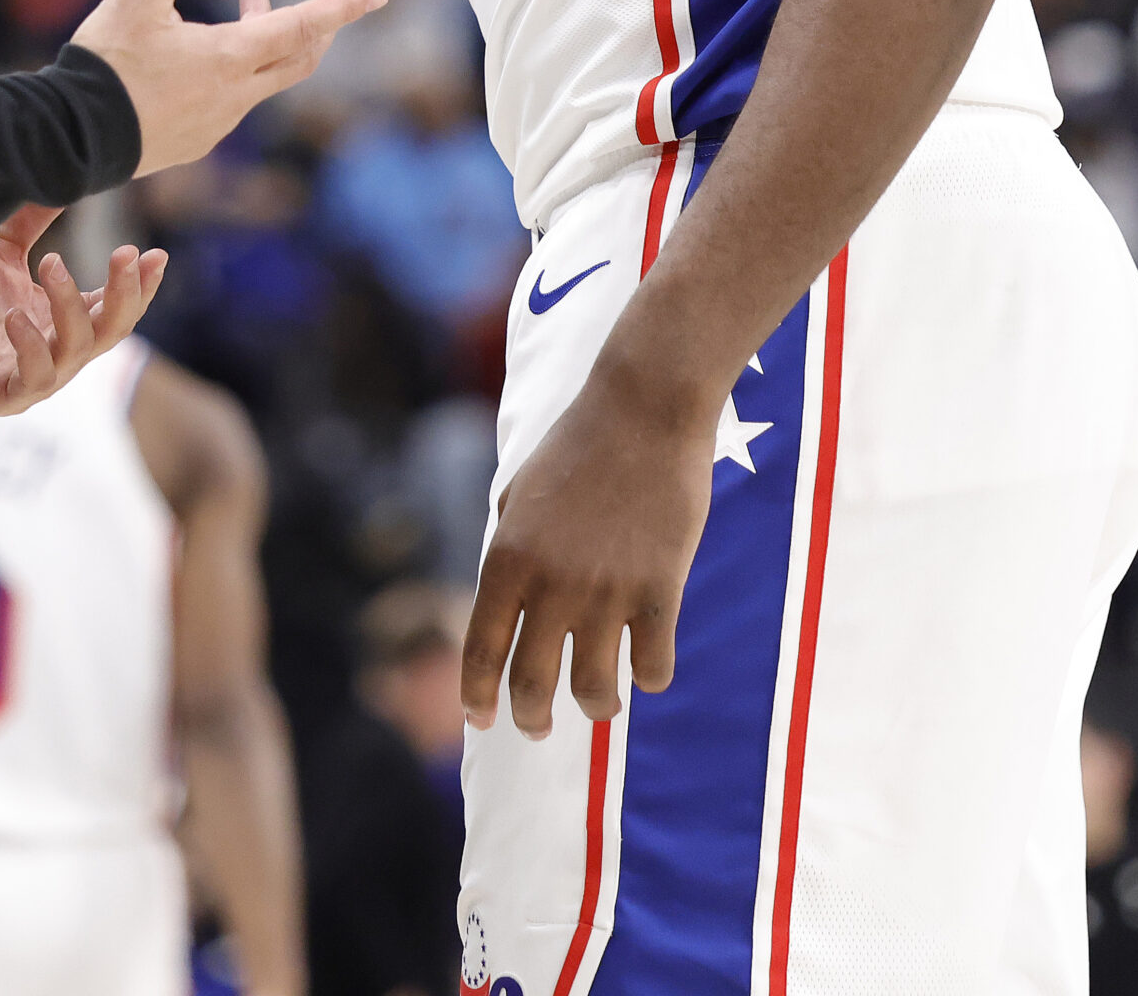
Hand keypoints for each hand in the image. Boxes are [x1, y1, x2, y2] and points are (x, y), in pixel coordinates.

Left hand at [0, 202, 167, 419]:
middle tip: (125, 252)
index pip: (118, 305)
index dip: (141, 283)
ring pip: (77, 348)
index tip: (155, 253)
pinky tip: (16, 317)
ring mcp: (41, 376)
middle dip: (126, 292)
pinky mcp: (10, 394)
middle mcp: (63, 350)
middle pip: (113, 329)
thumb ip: (30, 221)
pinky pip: (34, 376)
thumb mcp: (0, 249)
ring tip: (50, 263)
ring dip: (70, 304)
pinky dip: (31, 345)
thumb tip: (56, 173)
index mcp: (68, 320)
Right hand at [72, 0, 386, 178]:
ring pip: (263, 79)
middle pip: (298, 59)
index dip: (341, 7)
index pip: (303, 26)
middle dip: (313, 25)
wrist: (69, 138)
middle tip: (313, 0)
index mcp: (230, 57)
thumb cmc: (105, 64)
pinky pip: (233, 103)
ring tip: (247, 3)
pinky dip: (238, 70)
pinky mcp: (196, 142)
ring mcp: (217, 124)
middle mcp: (235, 95)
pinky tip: (202, 58)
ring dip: (264, 40)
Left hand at [461, 360, 714, 738]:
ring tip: (599, 705)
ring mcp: (607, 590)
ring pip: (594, 689)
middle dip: (531, 717)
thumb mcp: (520, 493)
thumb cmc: (578, 444)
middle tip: (536, 728)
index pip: (481, 649)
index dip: (477, 695)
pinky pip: (652, 666)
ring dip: (594, 708)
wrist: (643, 408)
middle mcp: (551, 582)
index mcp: (508, 556)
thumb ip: (509, 549)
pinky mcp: (660, 590)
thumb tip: (505, 604)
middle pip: (532, 682)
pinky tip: (646, 670)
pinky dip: (648, 678)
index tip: (480, 721)